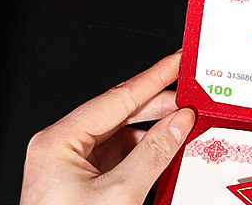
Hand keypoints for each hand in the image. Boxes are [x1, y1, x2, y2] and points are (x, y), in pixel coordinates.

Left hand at [20, 52, 195, 204]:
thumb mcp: (119, 195)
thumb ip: (154, 153)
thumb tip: (179, 121)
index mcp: (59, 141)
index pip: (118, 97)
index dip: (154, 77)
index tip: (178, 60)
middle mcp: (62, 147)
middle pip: (121, 113)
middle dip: (159, 105)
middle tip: (192, 94)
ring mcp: (72, 165)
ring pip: (122, 133)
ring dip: (155, 129)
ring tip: (185, 122)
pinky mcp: (83, 182)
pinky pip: (120, 154)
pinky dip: (146, 150)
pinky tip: (168, 148)